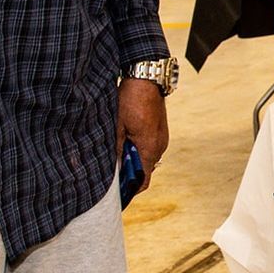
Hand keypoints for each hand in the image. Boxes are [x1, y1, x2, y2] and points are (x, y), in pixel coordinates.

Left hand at [118, 77, 168, 195]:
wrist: (147, 78)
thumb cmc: (131, 100)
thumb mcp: (117, 125)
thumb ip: (117, 149)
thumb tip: (113, 169)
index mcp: (149, 148)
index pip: (143, 181)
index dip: (130, 191)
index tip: (118, 194)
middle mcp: (160, 146)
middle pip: (145, 170)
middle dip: (129, 174)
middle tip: (112, 172)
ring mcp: (162, 138)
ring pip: (147, 158)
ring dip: (134, 160)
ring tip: (117, 153)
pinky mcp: (160, 130)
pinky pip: (150, 147)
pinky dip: (139, 150)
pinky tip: (126, 141)